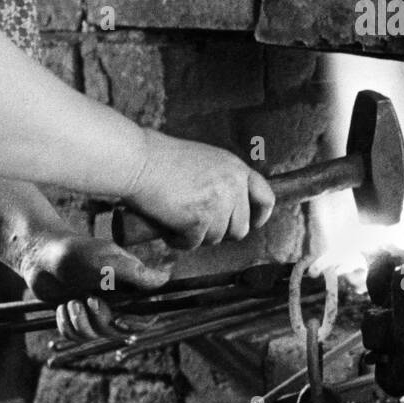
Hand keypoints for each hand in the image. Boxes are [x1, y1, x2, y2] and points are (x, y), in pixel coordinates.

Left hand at [15, 229, 172, 341]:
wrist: (40, 255)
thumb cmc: (75, 252)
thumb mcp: (105, 260)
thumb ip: (135, 273)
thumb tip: (166, 280)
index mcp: (129, 287)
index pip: (146, 315)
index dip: (136, 323)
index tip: (120, 317)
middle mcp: (116, 301)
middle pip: (119, 330)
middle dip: (101, 320)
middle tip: (88, 299)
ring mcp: (95, 311)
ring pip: (96, 336)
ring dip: (80, 323)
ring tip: (71, 302)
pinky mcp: (77, 318)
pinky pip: (77, 337)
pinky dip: (67, 325)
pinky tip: (63, 307)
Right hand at [127, 131, 274, 248]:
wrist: (138, 161)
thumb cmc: (161, 159)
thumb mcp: (204, 161)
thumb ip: (221, 181)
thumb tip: (228, 208)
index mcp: (236, 168)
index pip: (265, 197)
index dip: (260, 216)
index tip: (253, 224)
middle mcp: (232, 185)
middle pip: (240, 228)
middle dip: (219, 231)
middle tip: (198, 224)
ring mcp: (217, 203)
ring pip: (216, 238)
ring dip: (196, 235)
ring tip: (177, 219)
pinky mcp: (198, 220)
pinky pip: (193, 243)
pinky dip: (179, 240)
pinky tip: (167, 225)